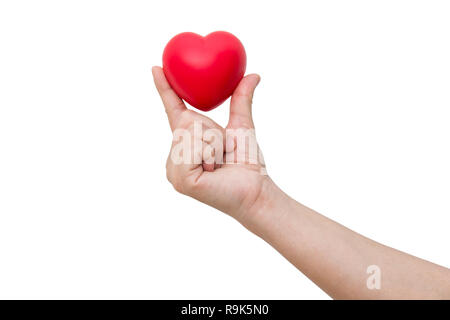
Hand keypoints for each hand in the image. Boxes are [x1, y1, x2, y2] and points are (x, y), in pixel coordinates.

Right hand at [152, 66, 272, 223]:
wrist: (255, 191)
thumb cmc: (246, 164)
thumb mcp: (242, 127)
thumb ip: (242, 101)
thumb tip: (254, 75)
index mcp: (189, 139)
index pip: (174, 109)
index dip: (165, 88)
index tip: (157, 67)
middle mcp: (177, 153)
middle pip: (187, 121)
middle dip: (212, 132)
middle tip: (222, 153)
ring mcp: (175, 168)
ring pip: (189, 134)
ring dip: (213, 145)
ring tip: (218, 164)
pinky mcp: (179, 179)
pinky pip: (192, 150)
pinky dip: (210, 155)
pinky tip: (212, 172)